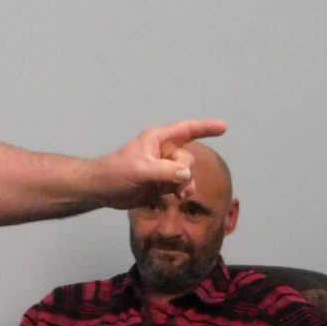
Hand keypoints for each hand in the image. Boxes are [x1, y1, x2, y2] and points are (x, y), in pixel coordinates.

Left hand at [98, 120, 227, 209]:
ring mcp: (164, 167)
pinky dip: (181, 192)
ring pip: (187, 174)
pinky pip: (181, 185)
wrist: (103, 191)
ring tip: (177, 195)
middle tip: (172, 184)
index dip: (205, 128)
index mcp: (159, 139)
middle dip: (185, 172)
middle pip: (188, 159)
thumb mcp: (141, 170)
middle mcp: (164, 151)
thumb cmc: (116, 172)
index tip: (223, 127)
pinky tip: (174, 197)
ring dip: (185, 186)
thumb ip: (165, 171)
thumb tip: (186, 174)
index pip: (187, 130)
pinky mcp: (162, 182)